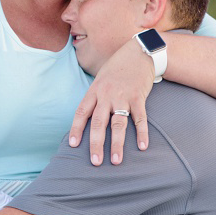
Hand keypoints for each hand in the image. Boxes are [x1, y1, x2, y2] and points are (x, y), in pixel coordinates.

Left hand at [69, 38, 152, 164]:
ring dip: (117, 143)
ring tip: (116, 160)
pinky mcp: (139, 97)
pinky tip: (142, 146)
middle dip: (96, 144)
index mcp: (94, 91)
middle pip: (98, 122)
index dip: (77, 129)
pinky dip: (141, 133)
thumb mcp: (100, 80)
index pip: (82, 112)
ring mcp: (123, 96)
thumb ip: (95, 98)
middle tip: (95, 162)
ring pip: (118, 123)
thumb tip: (88, 119)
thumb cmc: (117, 68)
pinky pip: (140, 118)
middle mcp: (106, 95)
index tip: (73, 145)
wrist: (138, 52)